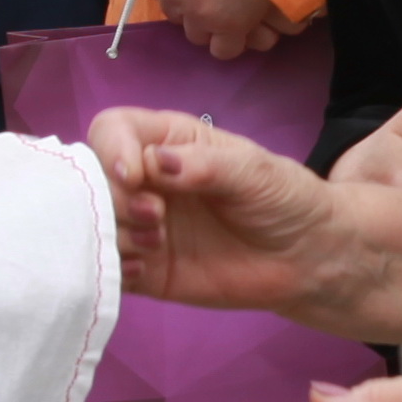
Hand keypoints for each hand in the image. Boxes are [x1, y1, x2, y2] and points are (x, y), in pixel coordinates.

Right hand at [88, 107, 345, 311]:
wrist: (308, 259)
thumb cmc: (284, 200)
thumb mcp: (252, 171)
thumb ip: (202, 165)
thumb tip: (152, 163)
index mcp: (167, 143)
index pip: (112, 130)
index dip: (111, 149)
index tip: (134, 176)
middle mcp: (145, 181)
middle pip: (93, 178)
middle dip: (114, 198)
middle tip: (156, 217)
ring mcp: (141, 226)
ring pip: (94, 224)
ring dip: (115, 234)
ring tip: (158, 244)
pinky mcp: (144, 269)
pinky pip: (107, 268)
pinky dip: (113, 269)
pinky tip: (145, 271)